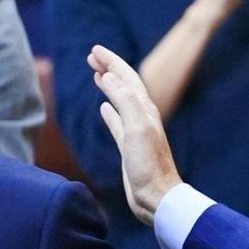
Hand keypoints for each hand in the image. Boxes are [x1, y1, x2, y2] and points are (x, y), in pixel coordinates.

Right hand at [89, 44, 181, 225]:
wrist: (157, 197)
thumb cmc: (149, 165)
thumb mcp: (137, 128)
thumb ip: (124, 102)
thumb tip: (108, 77)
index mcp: (144, 110)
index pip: (126, 77)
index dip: (111, 62)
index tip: (94, 50)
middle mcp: (142, 116)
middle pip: (124, 84)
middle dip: (109, 68)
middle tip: (91, 56)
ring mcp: (135, 131)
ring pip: (120, 100)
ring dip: (108, 85)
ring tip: (97, 74)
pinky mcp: (129, 146)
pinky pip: (117, 122)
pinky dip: (110, 111)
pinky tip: (103, 107)